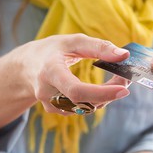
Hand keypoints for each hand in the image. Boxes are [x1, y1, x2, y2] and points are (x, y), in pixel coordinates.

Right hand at [0, 34, 130, 135]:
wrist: (27, 66)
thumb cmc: (52, 50)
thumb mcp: (73, 41)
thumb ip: (99, 47)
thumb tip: (124, 56)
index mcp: (50, 71)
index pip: (76, 90)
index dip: (101, 93)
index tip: (123, 89)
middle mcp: (47, 92)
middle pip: (83, 103)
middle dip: (109, 95)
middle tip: (125, 81)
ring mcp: (50, 104)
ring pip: (85, 108)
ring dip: (105, 97)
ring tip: (114, 81)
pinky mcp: (56, 111)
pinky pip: (81, 109)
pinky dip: (96, 101)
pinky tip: (101, 90)